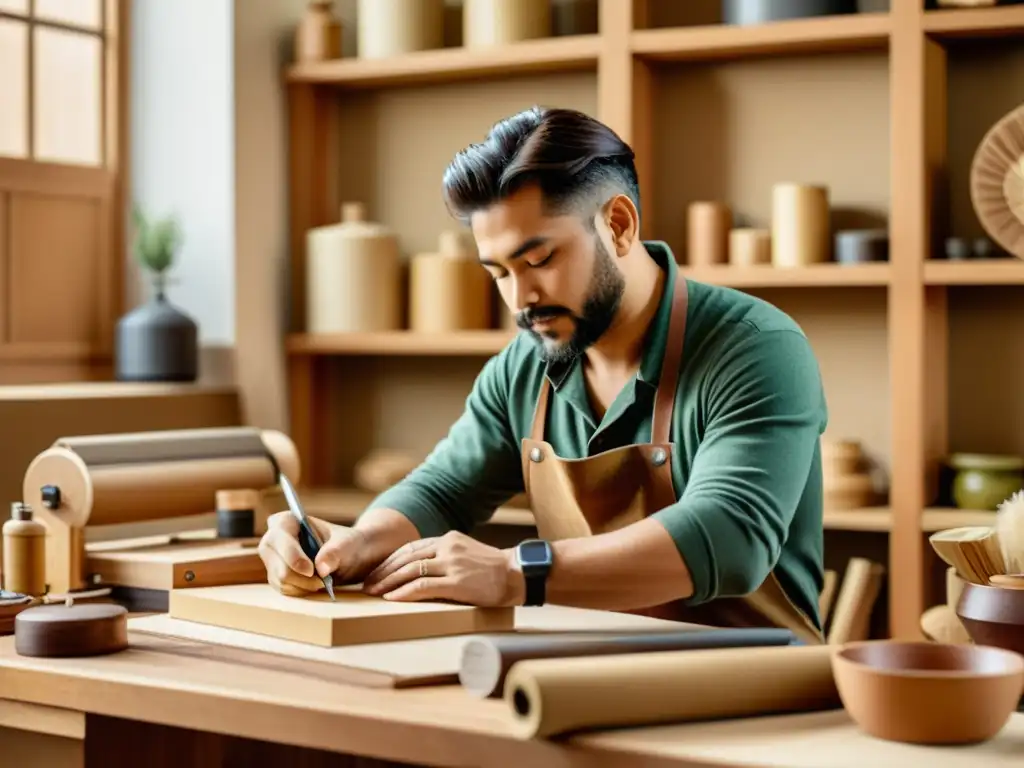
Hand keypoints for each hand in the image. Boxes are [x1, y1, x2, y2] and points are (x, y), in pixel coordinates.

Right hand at [258, 511, 372, 595]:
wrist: (350, 557)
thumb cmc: (346, 543)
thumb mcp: (346, 544)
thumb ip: (335, 552)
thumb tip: (322, 568)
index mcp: (287, 521)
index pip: (279, 537)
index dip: (292, 555)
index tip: (311, 570)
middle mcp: (273, 540)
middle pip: (277, 563)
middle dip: (301, 577)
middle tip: (323, 581)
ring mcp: (272, 560)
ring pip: (280, 580)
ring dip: (303, 585)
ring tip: (323, 580)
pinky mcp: (276, 576)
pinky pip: (283, 589)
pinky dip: (301, 591)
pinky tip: (315, 584)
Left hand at [361, 531, 524, 606]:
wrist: (517, 574)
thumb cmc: (493, 569)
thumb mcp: (466, 553)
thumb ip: (445, 556)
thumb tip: (420, 571)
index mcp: (448, 539)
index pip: (410, 548)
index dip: (389, 561)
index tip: (375, 573)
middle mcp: (447, 547)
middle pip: (405, 557)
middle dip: (383, 572)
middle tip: (367, 584)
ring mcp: (452, 564)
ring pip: (411, 570)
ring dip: (388, 582)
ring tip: (374, 592)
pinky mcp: (457, 582)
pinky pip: (423, 586)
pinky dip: (404, 592)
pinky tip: (392, 598)